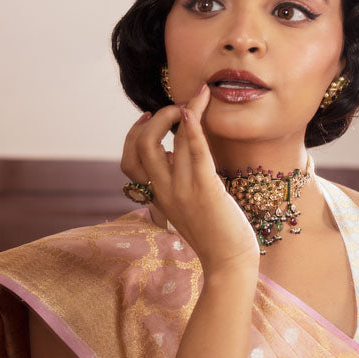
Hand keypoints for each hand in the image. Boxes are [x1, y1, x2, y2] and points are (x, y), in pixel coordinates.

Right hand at [120, 83, 259, 277]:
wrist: (229, 262)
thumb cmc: (214, 233)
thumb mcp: (186, 206)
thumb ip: (176, 181)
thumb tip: (177, 151)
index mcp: (157, 196)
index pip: (129, 161)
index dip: (134, 135)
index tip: (148, 117)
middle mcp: (165, 192)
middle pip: (142, 147)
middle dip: (156, 119)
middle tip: (175, 107)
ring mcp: (184, 191)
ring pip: (172, 143)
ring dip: (184, 111)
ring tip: (200, 96)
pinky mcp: (206, 190)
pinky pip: (195, 153)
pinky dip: (193, 128)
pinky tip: (195, 110)